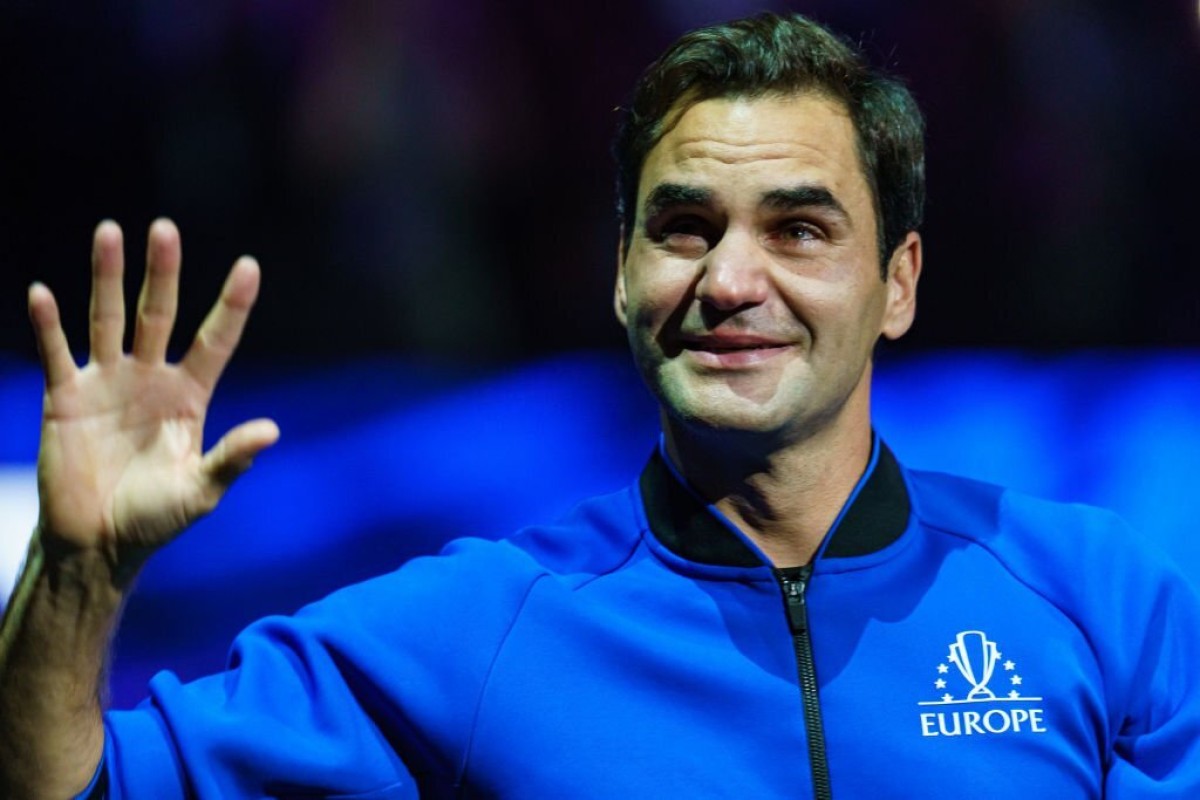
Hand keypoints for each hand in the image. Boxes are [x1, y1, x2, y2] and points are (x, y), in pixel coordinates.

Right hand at [27, 219, 278, 578]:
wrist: (98, 543)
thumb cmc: (156, 519)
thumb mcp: (200, 491)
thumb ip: (232, 459)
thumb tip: (272, 430)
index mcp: (191, 396)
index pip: (216, 341)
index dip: (232, 305)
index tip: (250, 265)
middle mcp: (151, 378)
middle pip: (159, 314)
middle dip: (162, 273)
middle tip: (165, 229)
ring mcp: (108, 383)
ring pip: (107, 319)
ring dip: (107, 277)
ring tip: (109, 231)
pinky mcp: (66, 397)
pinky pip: (57, 353)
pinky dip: (48, 325)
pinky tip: (42, 293)